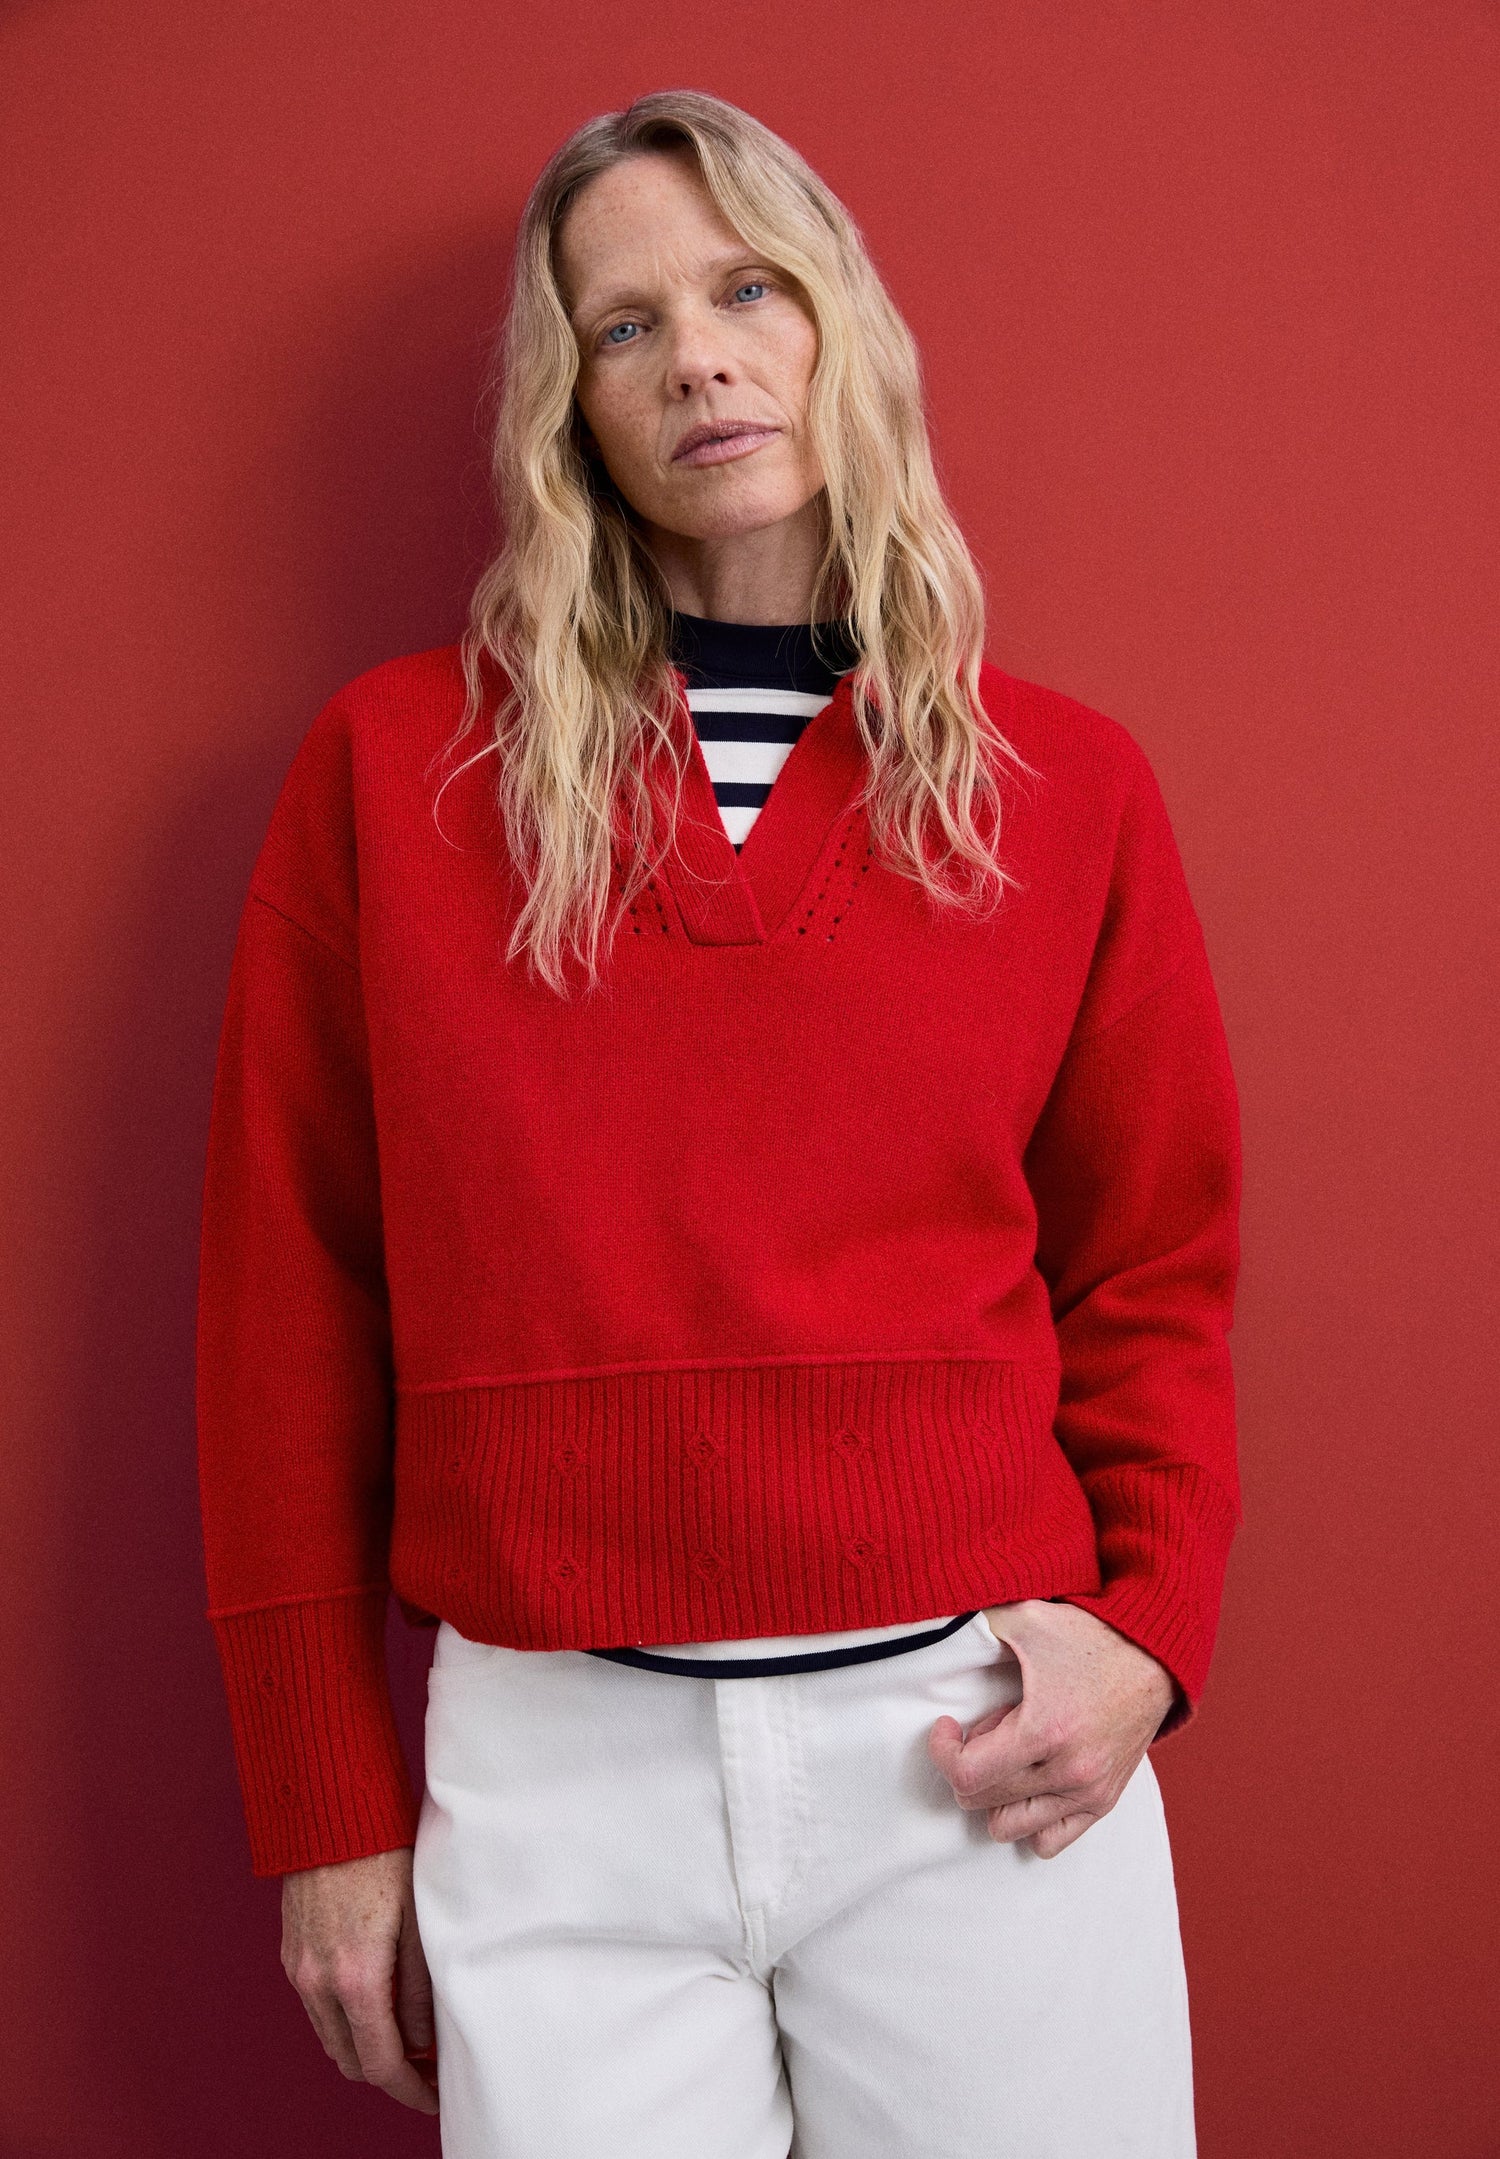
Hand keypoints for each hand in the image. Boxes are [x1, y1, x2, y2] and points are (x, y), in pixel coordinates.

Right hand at [280, 1845, 438, 2114]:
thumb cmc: (385, 1855)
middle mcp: (317, 1982)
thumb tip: (423, 2040)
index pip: (380, 2063)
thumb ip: (421, 1988)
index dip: (409, 2090)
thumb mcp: (419, 1920)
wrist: (329, 1812)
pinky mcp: (290, 1953)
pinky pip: (315, 2009)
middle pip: (351, 2061)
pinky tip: (374, 2002)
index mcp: (355, 1978)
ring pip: (331, 2038)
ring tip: (405, 2034)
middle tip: (426, 2065)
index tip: (433, 2095)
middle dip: (388, 2073)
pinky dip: (343, 2021)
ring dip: (364, 2048)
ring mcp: (298, 1969)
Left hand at [927, 1600, 1175, 1858]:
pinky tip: (1030, 1778)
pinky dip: (1028, 1818)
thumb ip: (978, 1624)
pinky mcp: (1103, 1801)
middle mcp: (1068, 1771)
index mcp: (1044, 1730)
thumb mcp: (1026, 1617)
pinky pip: (1049, 1841)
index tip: (947, 1726)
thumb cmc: (1089, 1636)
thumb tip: (938, 1627)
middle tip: (990, 1727)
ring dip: (995, 1794)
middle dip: (970, 1762)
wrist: (1154, 1655)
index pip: (967, 1775)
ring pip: (1008, 1827)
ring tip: (1011, 1753)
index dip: (943, 1751)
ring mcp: (1088, 1792)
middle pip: (981, 1799)